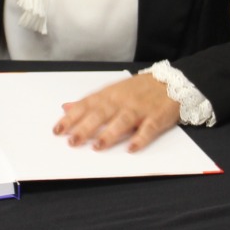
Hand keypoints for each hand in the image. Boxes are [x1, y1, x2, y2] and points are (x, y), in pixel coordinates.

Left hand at [55, 74, 179, 152]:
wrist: (171, 81)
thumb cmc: (138, 89)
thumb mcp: (112, 91)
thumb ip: (90, 102)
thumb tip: (65, 108)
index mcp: (109, 95)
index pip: (86, 105)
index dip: (71, 118)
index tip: (57, 130)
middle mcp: (122, 101)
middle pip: (101, 113)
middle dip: (85, 127)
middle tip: (72, 141)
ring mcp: (140, 109)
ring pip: (122, 120)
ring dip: (109, 133)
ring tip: (97, 146)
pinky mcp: (157, 117)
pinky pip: (148, 128)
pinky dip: (140, 138)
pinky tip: (131, 148)